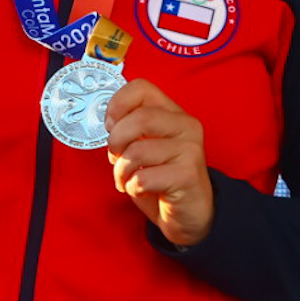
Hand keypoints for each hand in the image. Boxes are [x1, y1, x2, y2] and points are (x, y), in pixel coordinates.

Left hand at [104, 77, 212, 245]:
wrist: (191, 213)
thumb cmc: (163, 178)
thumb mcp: (147, 146)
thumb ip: (132, 128)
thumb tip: (108, 122)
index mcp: (173, 113)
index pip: (141, 87)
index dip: (117, 104)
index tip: (110, 125)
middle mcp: (186, 126)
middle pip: (139, 119)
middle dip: (116, 142)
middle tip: (116, 157)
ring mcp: (190, 150)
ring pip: (137, 152)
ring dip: (122, 171)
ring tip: (128, 179)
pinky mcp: (187, 176)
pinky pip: (143, 178)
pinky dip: (133, 187)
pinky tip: (143, 190)